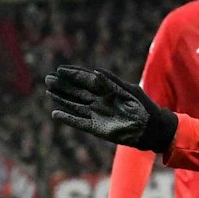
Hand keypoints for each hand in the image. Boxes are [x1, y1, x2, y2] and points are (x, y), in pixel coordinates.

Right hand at [45, 66, 178, 153]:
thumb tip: (95, 71)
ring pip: (74, 105)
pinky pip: (78, 122)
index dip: (73, 74)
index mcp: (106, 89)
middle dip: (63, 85)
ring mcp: (96, 114)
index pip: (85, 79)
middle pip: (76, 91)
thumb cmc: (143, 107)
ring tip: (49, 92)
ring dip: (62, 99)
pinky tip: (56, 113)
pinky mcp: (96, 128)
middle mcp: (99, 100)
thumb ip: (111, 82)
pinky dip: (67, 118)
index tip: (60, 70)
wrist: (150, 128)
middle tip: (48, 78)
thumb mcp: (129, 90)